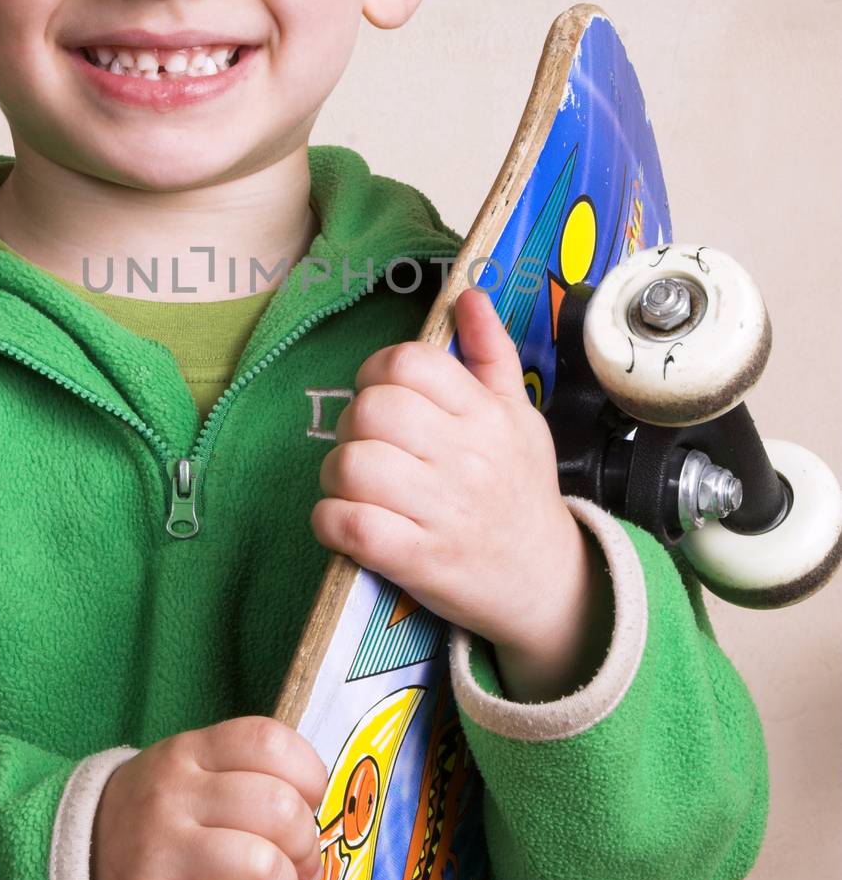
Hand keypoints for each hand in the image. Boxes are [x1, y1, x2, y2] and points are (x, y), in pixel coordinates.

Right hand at [90, 717, 327, 879]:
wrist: (75, 860)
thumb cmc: (162, 817)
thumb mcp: (192, 772)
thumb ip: (248, 777)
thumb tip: (317, 818)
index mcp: (191, 750)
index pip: (268, 741)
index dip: (309, 775)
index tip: (310, 805)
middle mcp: (173, 793)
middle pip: (277, 808)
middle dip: (307, 847)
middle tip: (303, 870)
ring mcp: (157, 850)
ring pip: (258, 867)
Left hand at [310, 286, 599, 661]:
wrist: (549, 584)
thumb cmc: (522, 494)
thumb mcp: (520, 417)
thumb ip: (491, 353)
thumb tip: (468, 296)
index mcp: (486, 415)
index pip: (408, 364)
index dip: (374, 372)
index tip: (379, 397)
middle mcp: (466, 457)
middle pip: (371, 410)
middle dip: (351, 426)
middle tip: (365, 446)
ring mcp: (443, 510)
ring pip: (352, 466)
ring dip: (336, 477)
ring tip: (353, 488)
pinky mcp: (420, 560)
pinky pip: (352, 526)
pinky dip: (331, 521)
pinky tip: (345, 523)